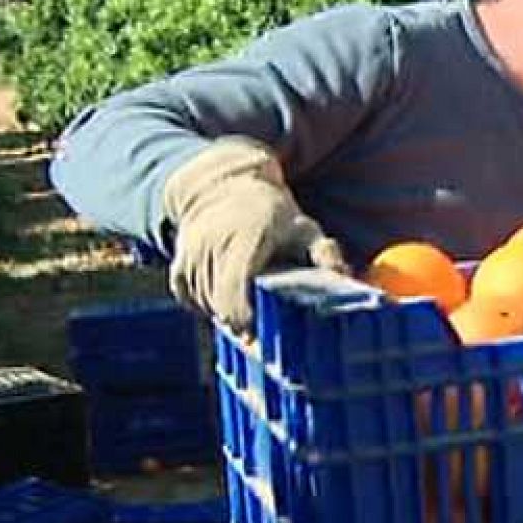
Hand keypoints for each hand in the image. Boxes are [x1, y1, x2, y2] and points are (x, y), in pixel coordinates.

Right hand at [161, 137, 348, 333]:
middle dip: (243, 321)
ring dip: (228, 312)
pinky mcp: (178, 266)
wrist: (223, 187)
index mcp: (244, 238)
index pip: (235, 293)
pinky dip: (209, 303)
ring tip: (249, 298)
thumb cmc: (271, 214)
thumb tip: (344, 277)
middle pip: (222, 307)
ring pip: (207, 306)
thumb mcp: (304, 228)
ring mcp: (189, 257)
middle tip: (264, 323)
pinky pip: (192, 300)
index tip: (263, 335)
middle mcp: (211, 246)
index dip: (247, 320)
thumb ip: (324, 252)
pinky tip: (228, 290)